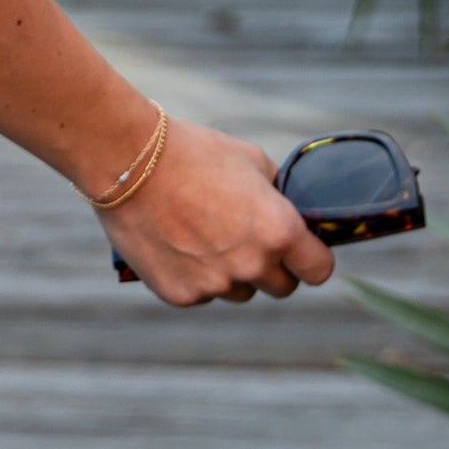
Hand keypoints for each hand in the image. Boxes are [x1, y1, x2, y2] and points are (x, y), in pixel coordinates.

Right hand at [99, 119, 330, 305]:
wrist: (129, 163)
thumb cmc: (193, 153)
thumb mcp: (251, 161)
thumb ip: (276, 194)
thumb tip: (286, 207)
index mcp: (279, 231)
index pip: (318, 270)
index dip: (311, 260)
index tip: (301, 253)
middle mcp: (252, 265)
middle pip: (282, 288)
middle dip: (272, 268)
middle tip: (248, 242)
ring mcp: (215, 285)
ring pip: (239, 292)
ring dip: (232, 274)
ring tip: (203, 237)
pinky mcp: (180, 295)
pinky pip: (201, 294)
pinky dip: (194, 277)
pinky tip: (176, 245)